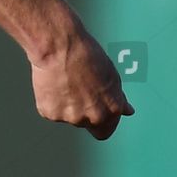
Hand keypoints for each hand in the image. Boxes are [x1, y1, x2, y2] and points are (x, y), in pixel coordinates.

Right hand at [28, 14, 134, 139]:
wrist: (59, 46)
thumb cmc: (85, 53)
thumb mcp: (111, 75)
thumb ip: (118, 97)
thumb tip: (127, 111)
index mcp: (112, 109)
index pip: (106, 130)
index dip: (99, 119)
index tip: (92, 108)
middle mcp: (94, 117)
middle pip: (86, 124)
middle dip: (81, 111)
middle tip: (75, 89)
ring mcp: (72, 117)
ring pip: (67, 116)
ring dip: (65, 104)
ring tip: (62, 80)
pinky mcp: (50, 113)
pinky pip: (50, 110)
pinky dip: (49, 100)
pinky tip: (52, 82)